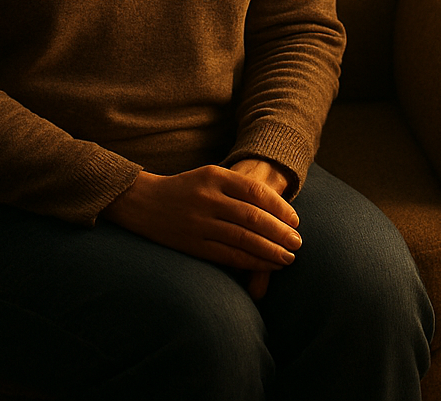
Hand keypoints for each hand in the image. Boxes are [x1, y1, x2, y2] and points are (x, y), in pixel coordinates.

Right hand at [100, 165, 301, 289]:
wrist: (142, 202)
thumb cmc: (185, 189)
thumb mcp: (210, 176)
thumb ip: (238, 187)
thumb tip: (278, 207)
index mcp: (215, 176)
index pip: (257, 192)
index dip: (280, 208)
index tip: (295, 221)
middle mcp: (208, 198)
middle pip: (254, 217)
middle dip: (280, 233)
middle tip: (298, 243)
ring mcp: (199, 222)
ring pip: (244, 239)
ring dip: (270, 251)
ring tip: (289, 258)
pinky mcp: (193, 244)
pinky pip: (228, 256)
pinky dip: (251, 262)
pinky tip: (267, 266)